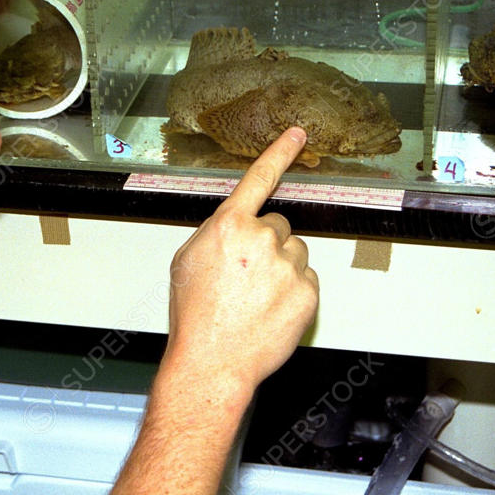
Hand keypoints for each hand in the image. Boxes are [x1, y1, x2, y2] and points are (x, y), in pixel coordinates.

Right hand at [99, 128, 318, 494]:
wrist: (212, 361)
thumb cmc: (194, 315)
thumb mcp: (187, 261)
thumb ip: (215, 234)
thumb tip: (233, 228)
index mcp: (229, 226)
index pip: (259, 179)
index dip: (279, 153)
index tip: (297, 134)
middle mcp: (262, 239)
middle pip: (279, 226)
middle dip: (267, 244)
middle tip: (246, 277)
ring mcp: (288, 265)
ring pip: (295, 253)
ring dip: (281, 269)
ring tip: (256, 298)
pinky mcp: (308, 292)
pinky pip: (307, 280)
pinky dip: (293, 292)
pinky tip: (271, 310)